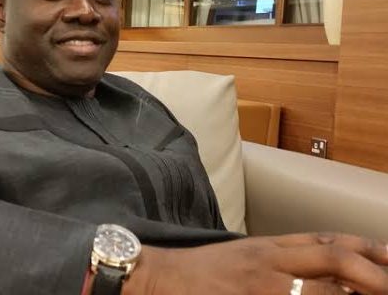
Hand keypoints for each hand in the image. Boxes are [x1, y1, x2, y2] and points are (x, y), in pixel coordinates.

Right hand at [122, 233, 387, 294]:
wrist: (164, 277)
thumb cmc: (204, 271)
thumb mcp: (245, 256)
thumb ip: (281, 259)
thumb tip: (322, 275)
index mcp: (270, 246)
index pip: (327, 240)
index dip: (366, 247)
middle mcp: (271, 261)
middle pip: (332, 258)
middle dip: (374, 272)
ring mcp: (263, 285)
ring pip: (322, 288)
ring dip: (352, 293)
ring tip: (382, 293)